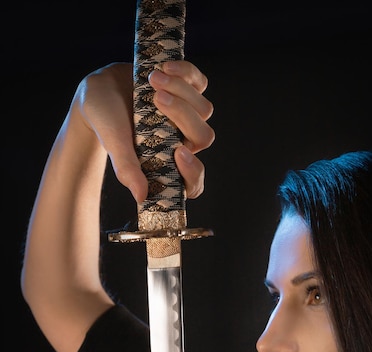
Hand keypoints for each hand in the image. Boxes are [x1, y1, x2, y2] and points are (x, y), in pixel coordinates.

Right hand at [75, 61, 214, 202]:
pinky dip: (186, 73)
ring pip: (204, 109)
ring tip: (152, 78)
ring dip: (181, 90)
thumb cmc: (106, 123)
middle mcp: (182, 143)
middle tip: (156, 97)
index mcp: (168, 165)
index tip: (178, 152)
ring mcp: (188, 117)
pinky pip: (200, 84)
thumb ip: (127, 168)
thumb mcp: (114, 144)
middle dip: (183, 115)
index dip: (193, 171)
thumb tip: (141, 196)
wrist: (99, 91)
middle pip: (203, 137)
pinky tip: (164, 66)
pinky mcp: (188, 91)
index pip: (194, 181)